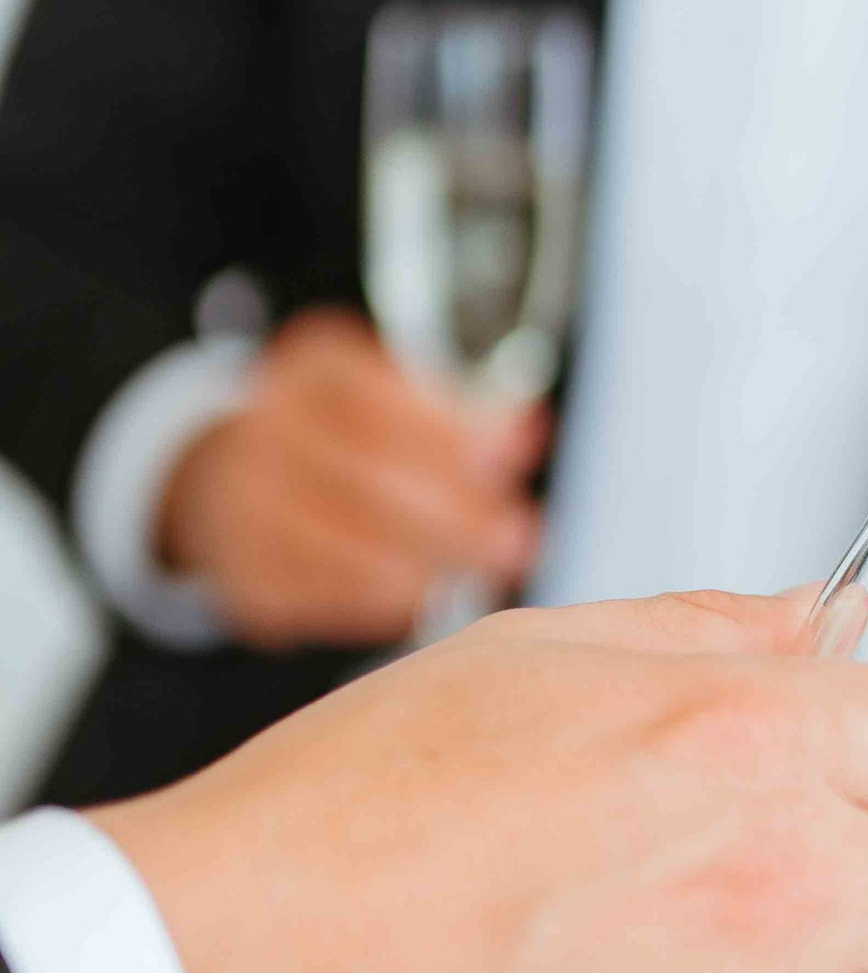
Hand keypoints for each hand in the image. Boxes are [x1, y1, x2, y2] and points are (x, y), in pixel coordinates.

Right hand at [157, 307, 546, 646]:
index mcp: (311, 371)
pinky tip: (419, 588)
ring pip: (351, 553)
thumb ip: (467, 415)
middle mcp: (261, 432)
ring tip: (472, 571)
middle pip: (369, 484)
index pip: (380, 403)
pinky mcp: (244, 578)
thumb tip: (527, 433)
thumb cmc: (345, 436)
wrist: (235, 479)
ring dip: (428, 569)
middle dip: (458, 520)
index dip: (450, 440)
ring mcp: (241, 508)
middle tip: (519, 543)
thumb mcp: (402, 398)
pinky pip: (330, 600)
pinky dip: (387, 601)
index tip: (508, 466)